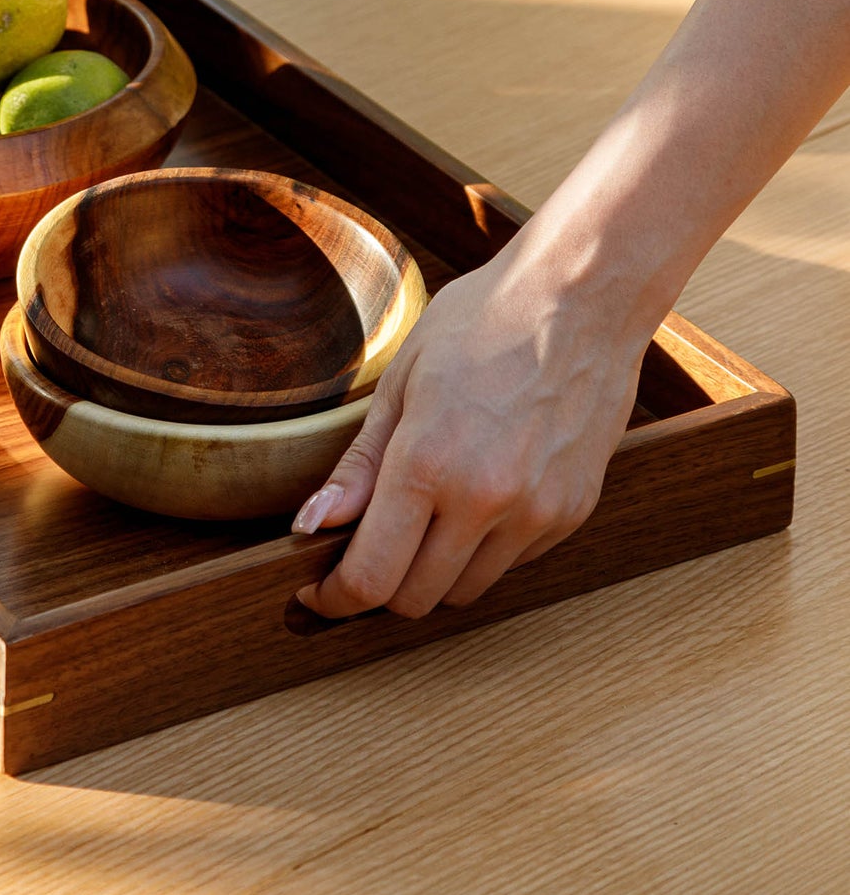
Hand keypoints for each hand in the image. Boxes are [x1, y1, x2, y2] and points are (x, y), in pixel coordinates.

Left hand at [292, 247, 645, 618]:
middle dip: (380, 585)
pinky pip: (512, 563)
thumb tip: (311, 523)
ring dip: (433, 572)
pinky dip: (483, 549)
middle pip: (416, 598)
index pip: (371, 576)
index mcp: (428, 461)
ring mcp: (537, 512)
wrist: (583, 297)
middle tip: (366, 548)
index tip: (320, 591)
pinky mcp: (572, 513)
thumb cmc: (485, 320)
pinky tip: (478, 496)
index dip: (337, 597)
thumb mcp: (402, 381)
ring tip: (424, 516)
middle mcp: (485, 499)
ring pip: (466, 591)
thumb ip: (359, 466)